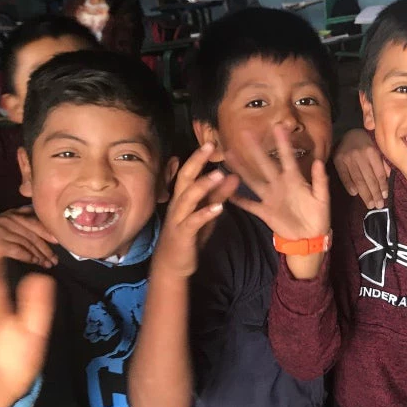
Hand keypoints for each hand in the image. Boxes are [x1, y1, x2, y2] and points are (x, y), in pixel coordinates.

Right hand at [0, 207, 58, 267]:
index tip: (60, 241)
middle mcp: (6, 219)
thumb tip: (46, 226)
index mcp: (11, 213)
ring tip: (47, 264)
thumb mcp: (4, 226)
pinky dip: (29, 257)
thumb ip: (22, 222)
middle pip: (33, 232)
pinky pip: (18, 250)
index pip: (35, 221)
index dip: (48, 231)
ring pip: (28, 242)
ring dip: (40, 255)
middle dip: (46, 247)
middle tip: (55, 259)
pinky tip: (35, 263)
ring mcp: (1, 230)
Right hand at [152, 142, 240, 277]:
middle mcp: (178, 203)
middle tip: (210, 146)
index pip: (189, 171)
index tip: (212, 142)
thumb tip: (234, 175)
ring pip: (188, 197)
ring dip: (204, 185)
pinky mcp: (183, 234)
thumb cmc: (190, 235)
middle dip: (197, 161)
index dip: (199, 156)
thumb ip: (219, 195)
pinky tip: (219, 207)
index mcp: (183, 196)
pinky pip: (193, 221)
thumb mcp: (207, 213)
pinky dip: (206, 213)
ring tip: (220, 174)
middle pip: (185, 177)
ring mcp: (179, 218)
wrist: (173, 264)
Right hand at [229, 125, 330, 240]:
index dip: (283, 143)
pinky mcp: (264, 211)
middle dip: (255, 150)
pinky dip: (238, 199)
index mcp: (294, 180)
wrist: (310, 238)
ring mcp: (270, 197)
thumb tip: (319, 161)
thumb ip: (320, 181)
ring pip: (253, 180)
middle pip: (264, 164)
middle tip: (244, 133)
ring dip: (241, 169)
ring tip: (230, 155)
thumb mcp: (322, 198)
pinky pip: (249, 204)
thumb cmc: (319, 216)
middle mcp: (279, 185)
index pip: (287, 158)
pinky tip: (226, 192)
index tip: (278, 127)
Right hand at [333, 128, 388, 209]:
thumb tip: (390, 177)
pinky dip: (349, 185)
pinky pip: (344, 176)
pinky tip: (355, 194)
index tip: (385, 196)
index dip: (382, 185)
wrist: (348, 133)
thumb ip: (383, 163)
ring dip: (364, 194)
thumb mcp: (377, 149)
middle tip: (378, 206)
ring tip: (370, 204)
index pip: (379, 172)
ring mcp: (348, 158)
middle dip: (374, 194)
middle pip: (369, 178)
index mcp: (372, 151)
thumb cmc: (366, 143)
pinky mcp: (338, 160)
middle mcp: (360, 155)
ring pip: (358, 180)